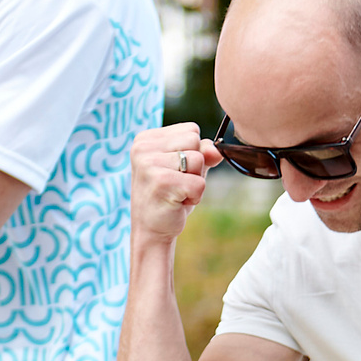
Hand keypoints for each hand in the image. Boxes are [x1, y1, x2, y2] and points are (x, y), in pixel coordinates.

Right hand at [130, 122, 209, 244]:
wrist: (151, 230)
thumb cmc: (169, 196)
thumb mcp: (187, 169)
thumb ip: (202, 152)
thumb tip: (217, 149)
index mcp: (146, 139)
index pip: (191, 129)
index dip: (193, 151)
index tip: (175, 170)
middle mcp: (143, 147)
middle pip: (194, 140)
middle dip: (195, 166)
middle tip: (177, 183)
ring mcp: (149, 164)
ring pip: (198, 160)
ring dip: (195, 181)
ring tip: (177, 192)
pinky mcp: (161, 182)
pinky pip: (199, 182)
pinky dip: (195, 196)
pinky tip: (177, 203)